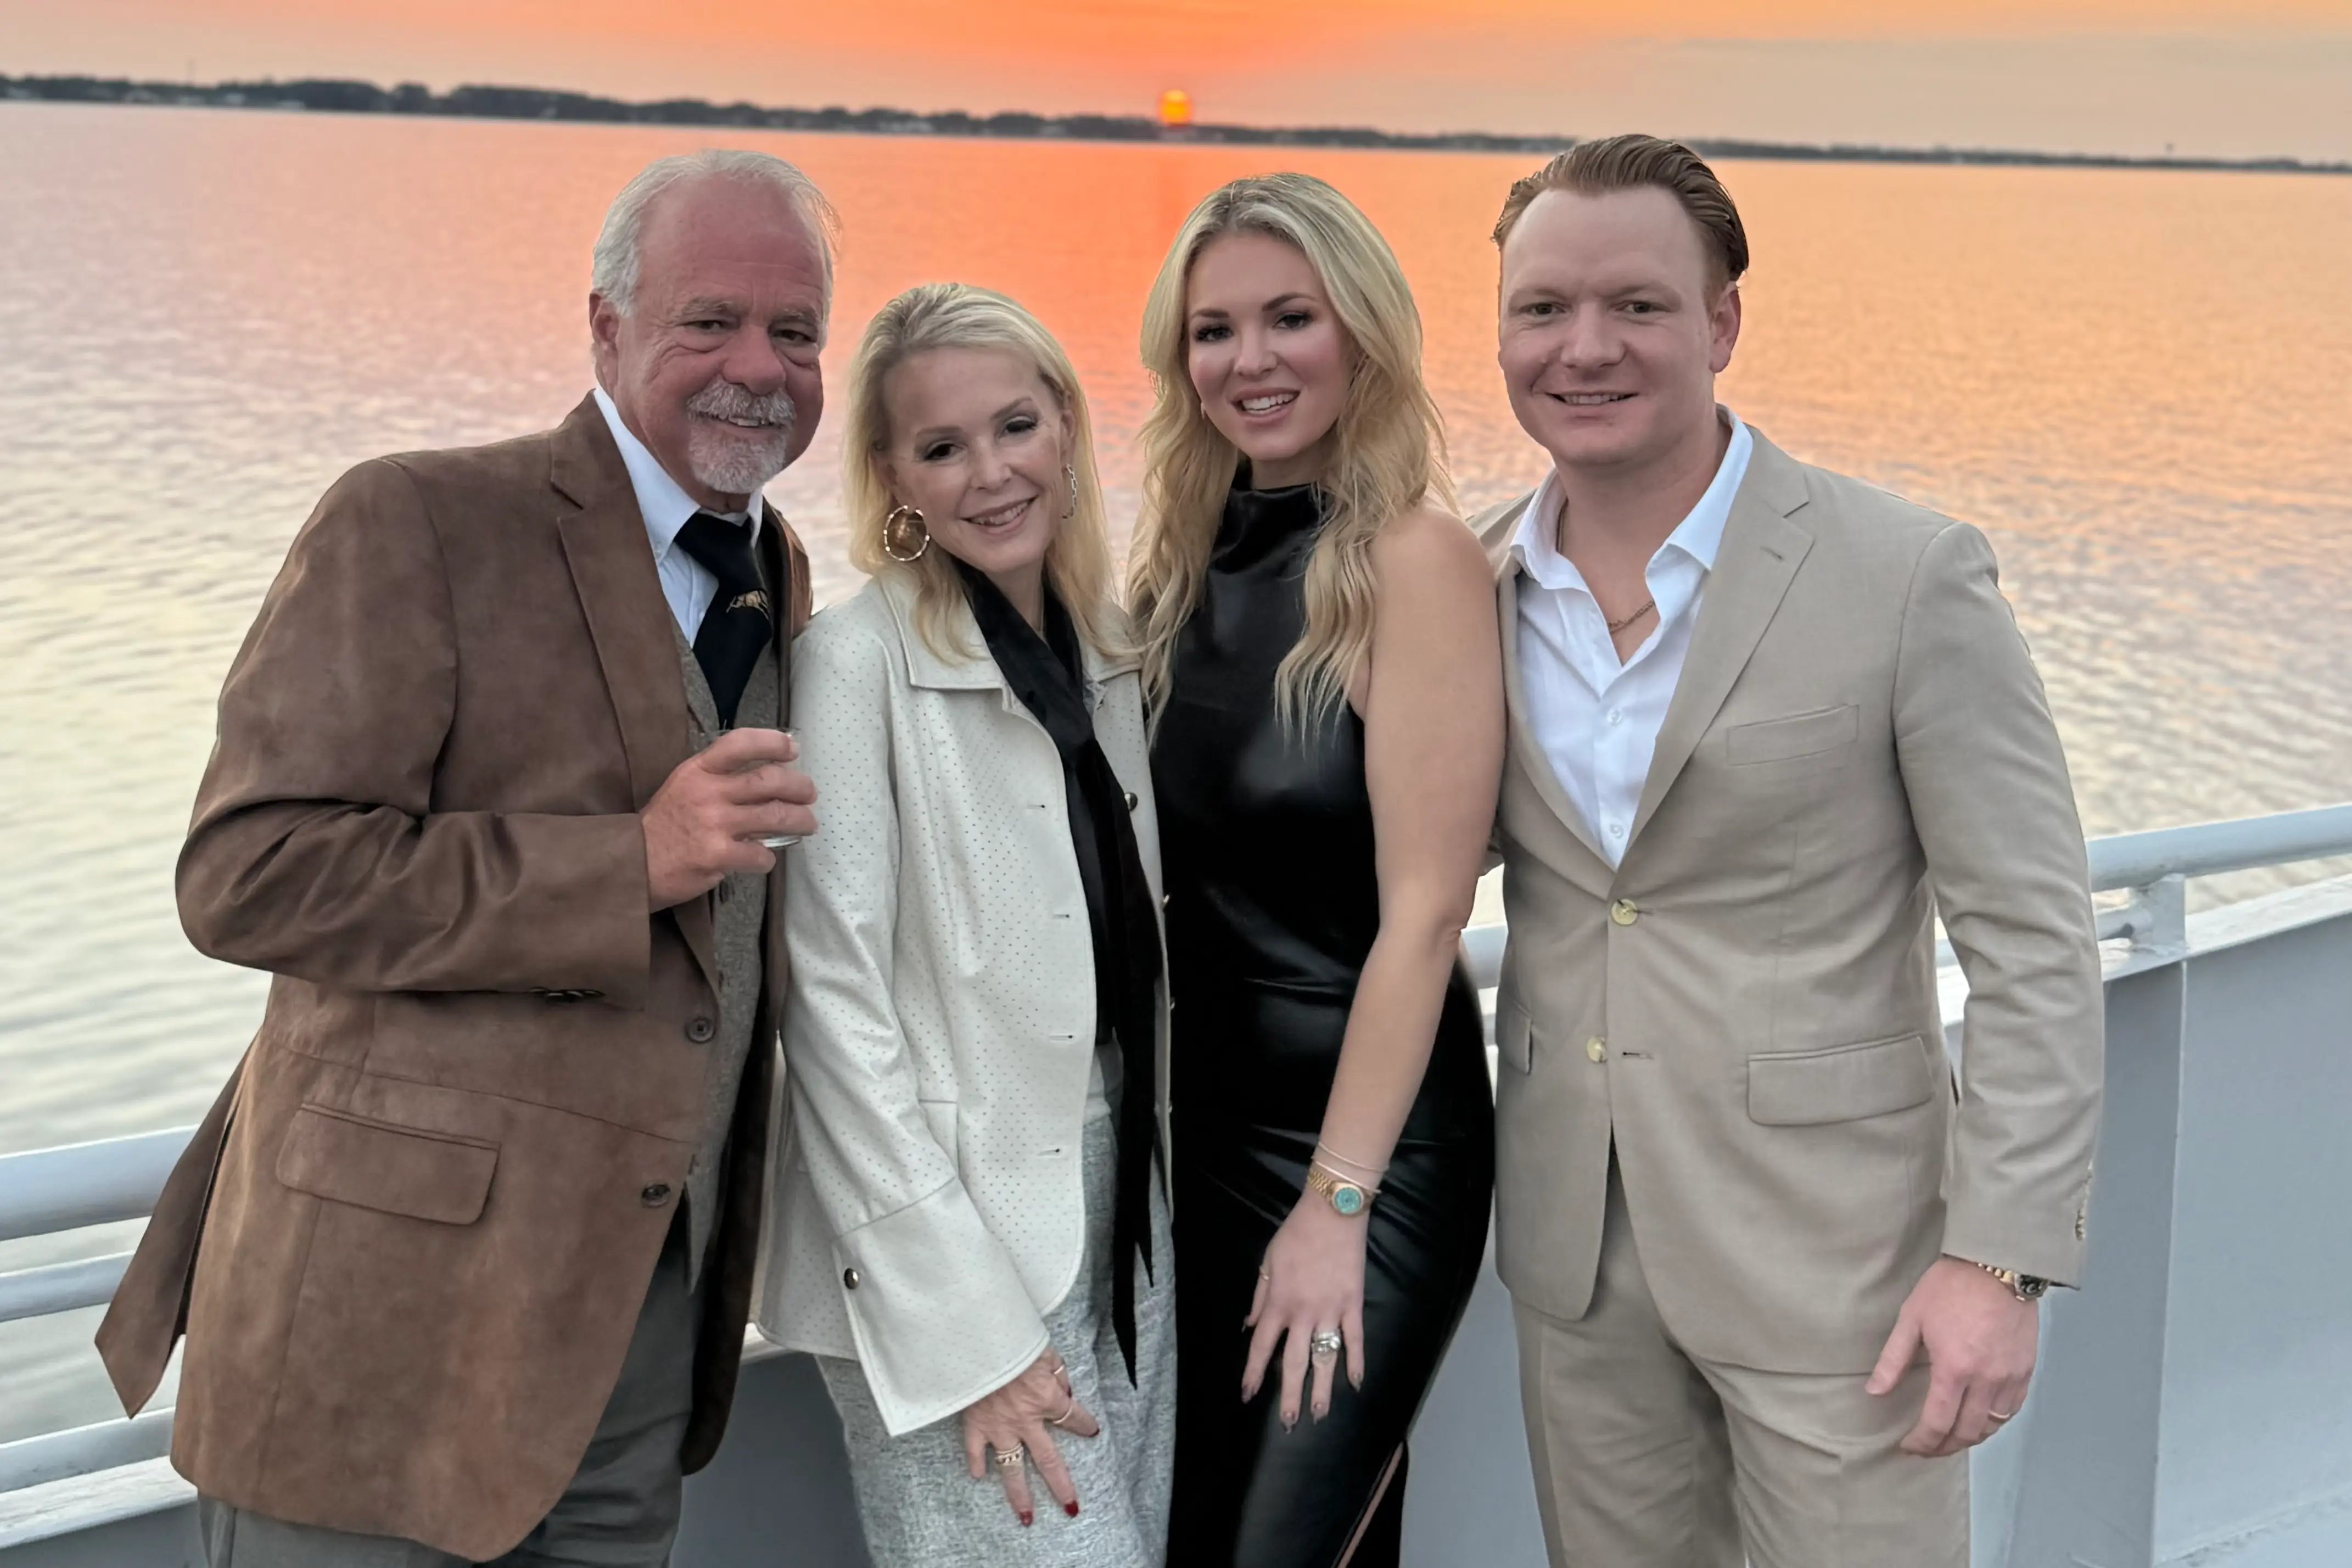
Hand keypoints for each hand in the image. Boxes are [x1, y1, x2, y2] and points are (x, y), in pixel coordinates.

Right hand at [640, 728, 816, 909]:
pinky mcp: (716, 856)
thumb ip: (718, 779)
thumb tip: (765, 780)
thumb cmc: (662, 825)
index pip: (740, 743)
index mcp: (699, 770)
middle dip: (799, 786)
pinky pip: (760, 854)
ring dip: (800, 820)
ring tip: (807, 824)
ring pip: (775, 816)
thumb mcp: (683, 787)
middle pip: (769, 780)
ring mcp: (713, 825)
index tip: (792, 749)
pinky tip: (764, 858)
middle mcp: (708, 792)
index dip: (773, 742)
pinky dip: (769, 858)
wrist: (630, 863)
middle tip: (809, 795)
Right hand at [961, 1349, 1097, 1526]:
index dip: (1085, 1425)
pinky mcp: (975, 1423)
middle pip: (1049, 1461)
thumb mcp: (1046, 1350)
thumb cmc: (1014, 1339)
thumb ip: (1057, 1373)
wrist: (976, 1339)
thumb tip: (1065, 1388)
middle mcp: (1026, 1420)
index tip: (1092, 1431)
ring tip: (1026, 1517)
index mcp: (1047, 1399)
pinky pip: (975, 1450)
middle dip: (1061, 1485)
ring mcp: (999, 1426)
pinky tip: (977, 1476)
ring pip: (1012, 1468)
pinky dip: (975, 1462)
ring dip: (1019, 1494)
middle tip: (1070, 1507)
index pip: (1073, 1418)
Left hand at [1242, 1195, 1366, 1428]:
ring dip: (1322, 1390)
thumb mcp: (1267, 1263)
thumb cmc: (1295, 1236)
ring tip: (1320, 1415)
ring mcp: (1330, 1312)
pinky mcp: (1352, 1305)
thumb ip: (1260, 1297)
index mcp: (1278, 1303)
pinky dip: (1357, 1362)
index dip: (1253, 1373)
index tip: (1248, 1395)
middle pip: (1293, 1363)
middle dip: (1290, 1395)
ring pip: (1325, 1359)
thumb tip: (1249, 1326)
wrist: (1332, 1214)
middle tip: (1289, 1423)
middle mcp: (1303, 1314)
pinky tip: (1355, 1384)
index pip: (1261, 1347)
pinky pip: (1355, 1339)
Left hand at [1868, 1256, 2039, 1456]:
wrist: (1997, 1265)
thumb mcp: (1912, 1318)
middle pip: (1966, 1432)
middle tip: (1926, 1449)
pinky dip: (1994, 1423)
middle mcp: (1986, 1380)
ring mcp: (2010, 1377)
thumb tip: (1874, 1392)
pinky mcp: (2026, 1370)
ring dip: (1968, 1439)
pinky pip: (2011, 1410)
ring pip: (1991, 1427)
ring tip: (1949, 1439)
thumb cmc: (1950, 1286)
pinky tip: (1979, 1421)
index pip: (1938, 1423)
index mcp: (1954, 1368)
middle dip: (1943, 1447)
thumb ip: (1893, 1360)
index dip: (1922, 1442)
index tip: (1908, 1447)